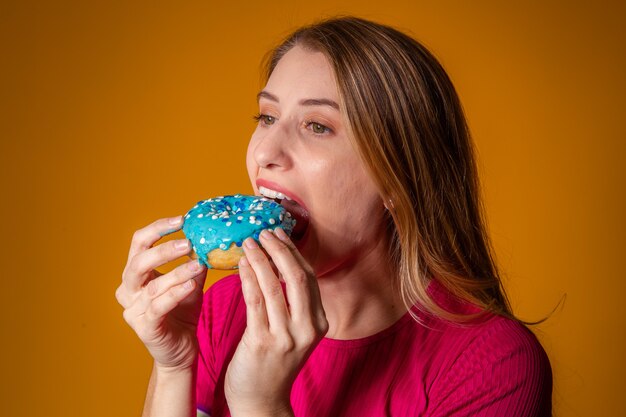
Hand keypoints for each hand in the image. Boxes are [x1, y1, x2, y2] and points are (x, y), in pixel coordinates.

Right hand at [116, 216, 206, 370]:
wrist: (182, 350)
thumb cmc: (183, 313)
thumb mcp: (191, 281)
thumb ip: (194, 261)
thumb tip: (209, 238)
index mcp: (136, 274)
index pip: (139, 243)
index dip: (158, 228)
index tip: (182, 219)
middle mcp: (128, 290)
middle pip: (138, 262)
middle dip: (164, 250)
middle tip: (188, 243)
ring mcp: (133, 310)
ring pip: (152, 286)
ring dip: (177, 272)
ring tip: (198, 264)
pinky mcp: (144, 327)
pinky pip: (158, 307)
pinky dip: (175, 294)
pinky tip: (191, 285)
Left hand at [224, 228, 327, 415]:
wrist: (261, 401)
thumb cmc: (273, 362)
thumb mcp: (293, 332)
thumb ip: (292, 303)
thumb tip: (278, 262)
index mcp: (318, 322)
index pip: (310, 277)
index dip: (293, 252)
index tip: (278, 234)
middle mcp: (307, 329)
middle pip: (297, 277)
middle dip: (279, 250)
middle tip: (263, 232)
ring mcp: (286, 337)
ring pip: (274, 286)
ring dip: (260, 259)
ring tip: (248, 243)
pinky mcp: (262, 343)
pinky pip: (255, 302)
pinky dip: (247, 278)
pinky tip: (240, 265)